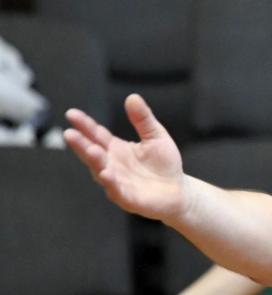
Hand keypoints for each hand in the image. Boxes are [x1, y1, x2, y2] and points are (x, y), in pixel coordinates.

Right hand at [64, 94, 185, 221]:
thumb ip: (143, 119)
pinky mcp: (128, 198)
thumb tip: (132, 97)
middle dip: (80, 144)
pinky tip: (106, 174)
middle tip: (69, 133)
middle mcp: (112, 165)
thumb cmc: (165, 164)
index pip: (97, 135)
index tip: (71, 114)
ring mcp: (118, 182)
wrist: (179, 191)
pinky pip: (116, 190)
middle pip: (93, 153)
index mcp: (117, 149)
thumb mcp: (156, 136)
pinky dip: (110, 183)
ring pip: (101, 171)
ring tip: (91, 151)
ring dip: (95, 162)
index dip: (85, 125)